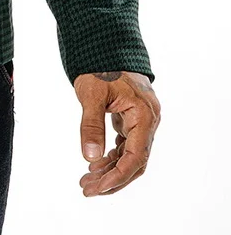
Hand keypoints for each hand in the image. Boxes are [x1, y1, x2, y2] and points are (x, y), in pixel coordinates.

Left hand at [74, 71, 160, 195]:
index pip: (135, 157)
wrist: (104, 46)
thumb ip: (91, 125)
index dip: (117, 176)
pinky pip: (125, 144)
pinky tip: (95, 164)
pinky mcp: (132, 118)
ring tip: (87, 180)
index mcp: (144, 115)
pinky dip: (111, 156)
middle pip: (134, 161)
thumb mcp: (91, 94)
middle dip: (112, 178)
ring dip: (110, 169)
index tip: (97, 187)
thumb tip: (90, 156)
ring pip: (130, 154)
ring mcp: (141, 120)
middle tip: (87, 188)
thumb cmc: (99, 65)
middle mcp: (148, 120)